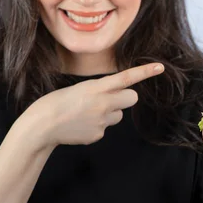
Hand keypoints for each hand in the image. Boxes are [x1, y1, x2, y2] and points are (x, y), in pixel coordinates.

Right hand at [24, 63, 163, 147]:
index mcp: (96, 88)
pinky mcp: (98, 135)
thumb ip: (100, 91)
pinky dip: (96, 126)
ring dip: (109, 113)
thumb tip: (114, 99)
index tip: (160, 68)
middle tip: (109, 98)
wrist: (41, 127)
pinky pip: (105, 128)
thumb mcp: (79, 89)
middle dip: (125, 98)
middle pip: (132, 98)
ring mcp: (102, 121)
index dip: (144, 72)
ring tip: (86, 113)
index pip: (126, 78)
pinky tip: (80, 125)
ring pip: (118, 115)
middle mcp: (103, 104)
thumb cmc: (56, 102)